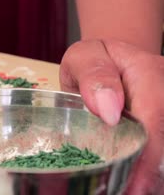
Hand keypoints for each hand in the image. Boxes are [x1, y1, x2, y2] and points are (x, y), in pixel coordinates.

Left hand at [60, 39, 163, 193]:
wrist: (113, 61)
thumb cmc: (94, 60)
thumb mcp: (84, 57)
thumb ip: (94, 75)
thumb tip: (109, 110)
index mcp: (152, 75)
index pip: (157, 120)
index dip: (148, 159)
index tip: (133, 187)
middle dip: (150, 175)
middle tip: (125, 193)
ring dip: (150, 175)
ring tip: (125, 189)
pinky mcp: (163, 124)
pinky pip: (160, 149)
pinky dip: (148, 170)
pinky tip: (133, 183)